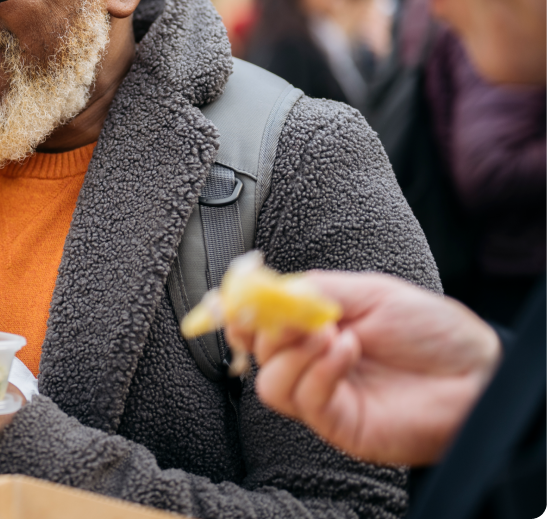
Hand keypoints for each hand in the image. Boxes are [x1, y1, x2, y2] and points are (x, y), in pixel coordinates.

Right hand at [227, 272, 501, 465]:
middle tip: (300, 315)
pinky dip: (319, 371)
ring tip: (333, 335)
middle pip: (256, 353)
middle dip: (269, 329)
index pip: (257, 325)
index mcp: (312, 328)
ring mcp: (324, 396)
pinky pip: (306, 401)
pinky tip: (347, 351)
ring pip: (270, 384)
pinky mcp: (339, 424)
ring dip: (292, 354)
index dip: (240, 314)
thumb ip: (314, 290)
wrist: (477, 371)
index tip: (237, 301)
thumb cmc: (432, 331)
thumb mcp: (369, 291)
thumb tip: (263, 291)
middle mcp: (311, 364)